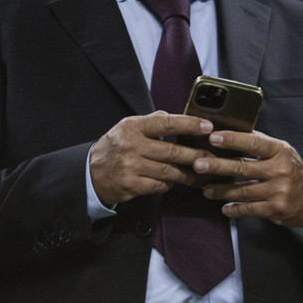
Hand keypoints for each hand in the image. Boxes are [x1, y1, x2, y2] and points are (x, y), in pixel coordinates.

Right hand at [89, 112, 213, 204]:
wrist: (90, 172)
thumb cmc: (116, 147)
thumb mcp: (129, 127)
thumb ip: (153, 121)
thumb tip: (177, 117)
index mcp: (134, 127)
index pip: (166, 123)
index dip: (190, 124)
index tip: (208, 127)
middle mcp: (132, 145)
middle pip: (172, 151)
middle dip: (196, 155)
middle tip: (212, 156)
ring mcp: (131, 167)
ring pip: (169, 171)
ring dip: (187, 173)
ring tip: (199, 172)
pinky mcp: (130, 185)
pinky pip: (159, 186)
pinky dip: (170, 184)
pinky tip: (174, 182)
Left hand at [196, 131, 302, 227]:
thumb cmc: (294, 172)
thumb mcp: (283, 153)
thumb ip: (261, 146)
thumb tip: (231, 133)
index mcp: (281, 151)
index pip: (253, 142)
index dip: (232, 139)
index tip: (213, 137)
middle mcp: (281, 170)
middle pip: (243, 167)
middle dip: (217, 166)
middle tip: (198, 164)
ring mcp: (279, 190)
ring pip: (242, 191)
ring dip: (221, 190)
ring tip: (206, 189)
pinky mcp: (276, 209)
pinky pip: (249, 209)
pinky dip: (234, 209)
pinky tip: (224, 208)